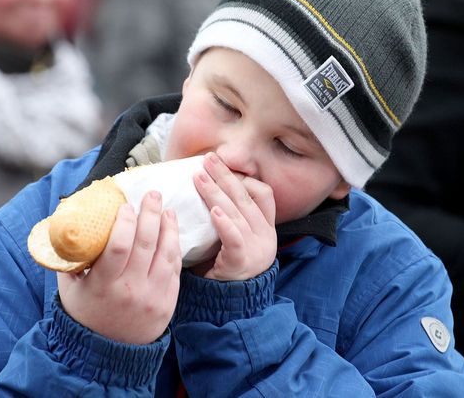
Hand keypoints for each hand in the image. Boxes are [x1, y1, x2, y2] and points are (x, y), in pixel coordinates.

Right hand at [58, 191, 181, 343]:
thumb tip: (67, 225)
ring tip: (166, 210)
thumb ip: (69, 259)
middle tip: (153, 195)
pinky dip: (175, 247)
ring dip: (168, 227)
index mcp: (103, 285)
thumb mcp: (69, 288)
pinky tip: (172, 232)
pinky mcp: (168, 302)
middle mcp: (130, 290)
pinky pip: (174, 269)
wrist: (108, 353)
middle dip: (150, 214)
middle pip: (145, 244)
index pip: (118, 246)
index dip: (125, 222)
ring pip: (166, 253)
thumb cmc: (86, 313)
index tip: (126, 205)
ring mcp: (152, 297)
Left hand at [191, 152, 276, 280]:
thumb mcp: (234, 238)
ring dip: (215, 192)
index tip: (225, 167)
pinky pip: (235, 238)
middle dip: (225, 176)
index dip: (245, 178)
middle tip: (207, 160)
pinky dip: (224, 223)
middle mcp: (265, 236)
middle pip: (246, 198)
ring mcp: (257, 249)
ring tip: (199, 178)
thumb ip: (229, 217)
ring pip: (237, 213)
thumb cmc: (226, 266)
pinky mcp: (242, 262)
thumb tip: (209, 186)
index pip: (264, 195)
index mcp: (265, 228)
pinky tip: (213, 211)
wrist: (231, 303)